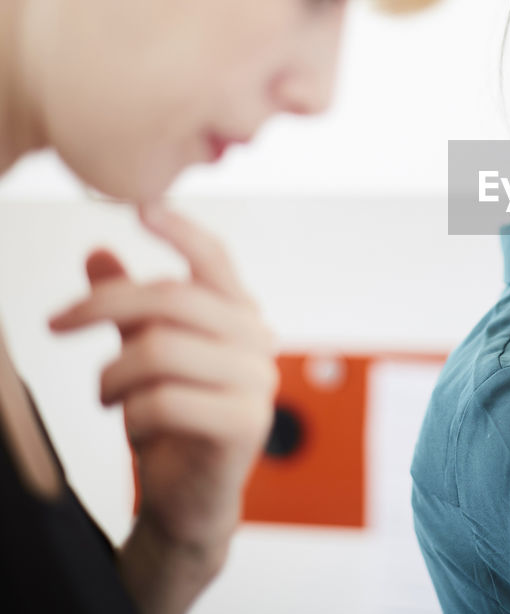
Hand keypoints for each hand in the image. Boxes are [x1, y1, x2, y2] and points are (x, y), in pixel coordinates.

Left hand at [49, 204, 277, 567]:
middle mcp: (257, 343)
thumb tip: (98, 251)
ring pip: (160, 350)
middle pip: (173, 299)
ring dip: (113, 375)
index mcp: (240, 318)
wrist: (190, 500)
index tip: (139, 206)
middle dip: (103, 305)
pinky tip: (136, 426)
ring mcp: (256, 383)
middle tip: (56, 323)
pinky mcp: (243, 424)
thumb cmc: (172, 423)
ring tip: (107, 395)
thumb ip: (130, 308)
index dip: (180, 231)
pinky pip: (165, 401)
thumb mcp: (144, 358)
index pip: (215, 261)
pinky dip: (133, 414)